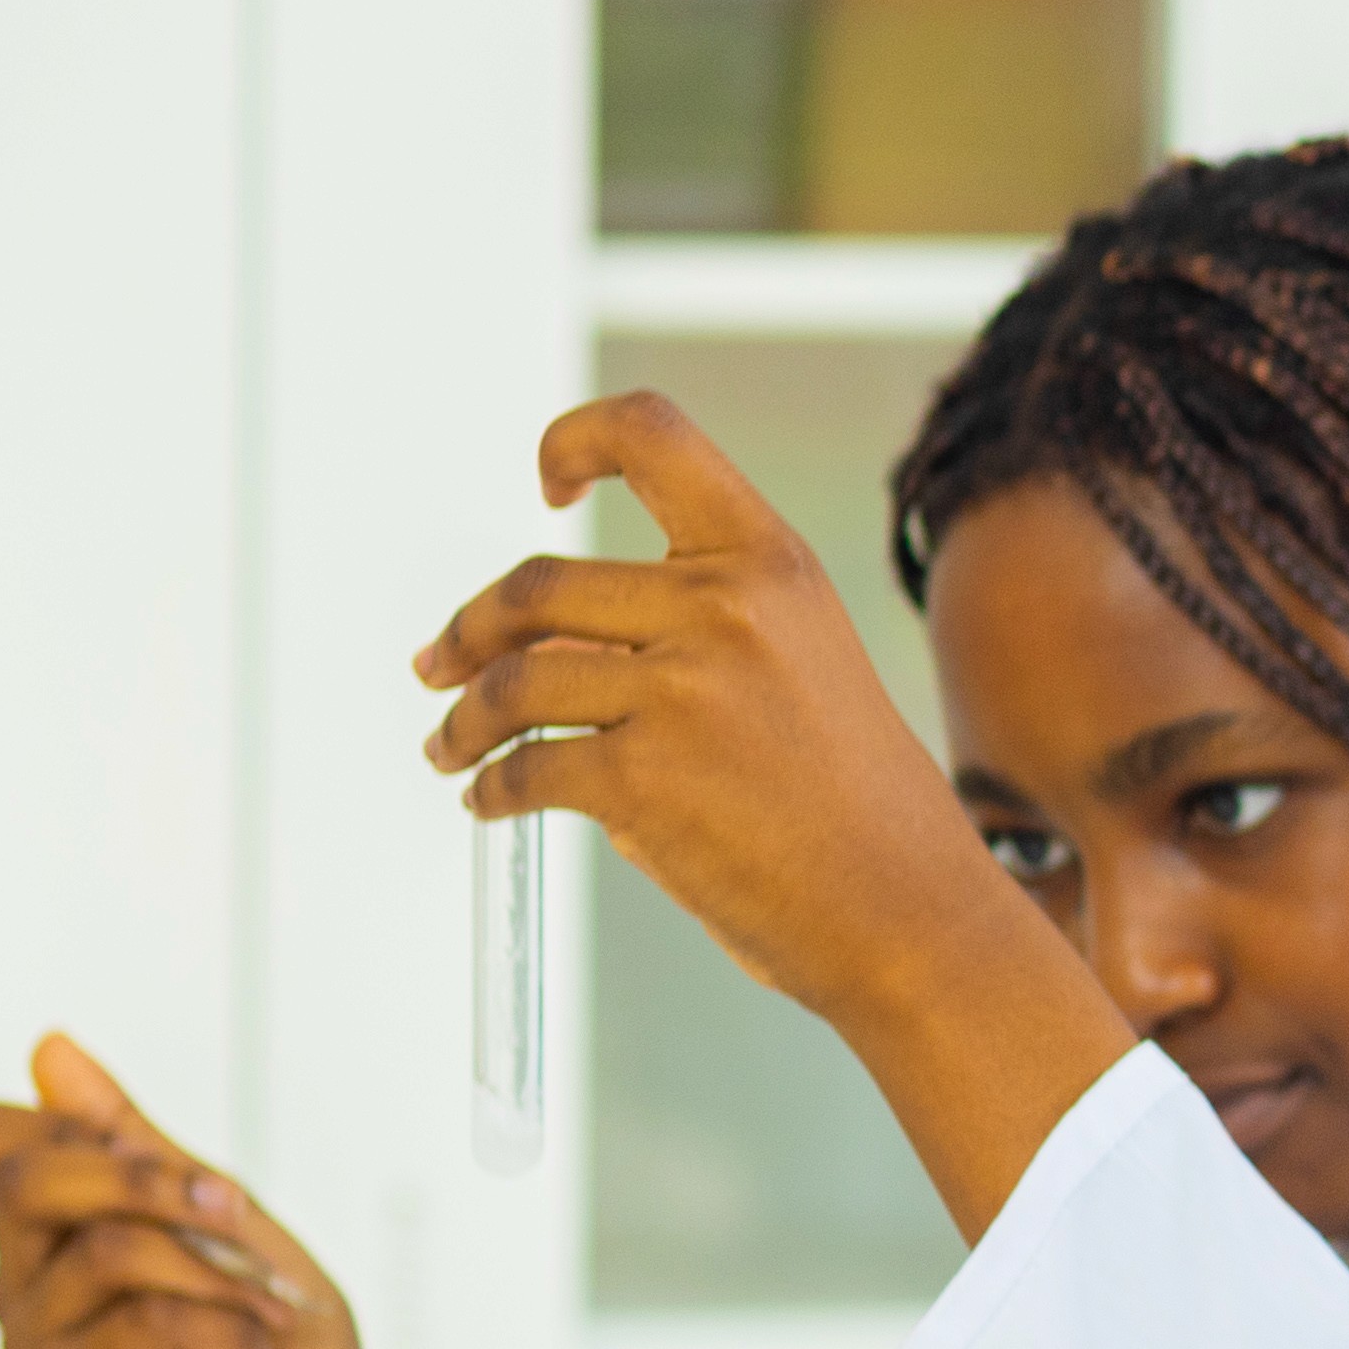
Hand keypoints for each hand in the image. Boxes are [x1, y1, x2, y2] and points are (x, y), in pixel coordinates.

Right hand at [0, 1032, 385, 1348]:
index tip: (173, 1161)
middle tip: (236, 1209)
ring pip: (109, 1250)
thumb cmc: (272, 1323)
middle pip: (33, 1177)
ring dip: (215, 1268)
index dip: (73, 1127)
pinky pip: (146, 1319)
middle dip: (154, 1180)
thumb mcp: (218, 1208)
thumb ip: (131, 1137)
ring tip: (268, 1306)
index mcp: (49, 1221)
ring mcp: (41, 1336)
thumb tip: (49, 1049)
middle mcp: (24, 1275)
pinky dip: (226, 1327)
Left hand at [414, 391, 1131, 1246]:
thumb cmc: (853, 805)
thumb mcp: (799, 668)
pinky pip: (526, 767)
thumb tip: (548, 646)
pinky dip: (492, 788)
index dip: (575, 441)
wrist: (908, 911)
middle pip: (540, 584)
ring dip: (461, 720)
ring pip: (512, 681)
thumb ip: (695, 631)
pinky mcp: (643, 779)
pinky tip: (492, 803)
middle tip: (440, 665)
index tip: (549, 487)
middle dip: (468, 630)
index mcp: (772, 564)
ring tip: (449, 749)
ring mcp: (683, 692)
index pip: (654, 437)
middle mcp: (727, 609)